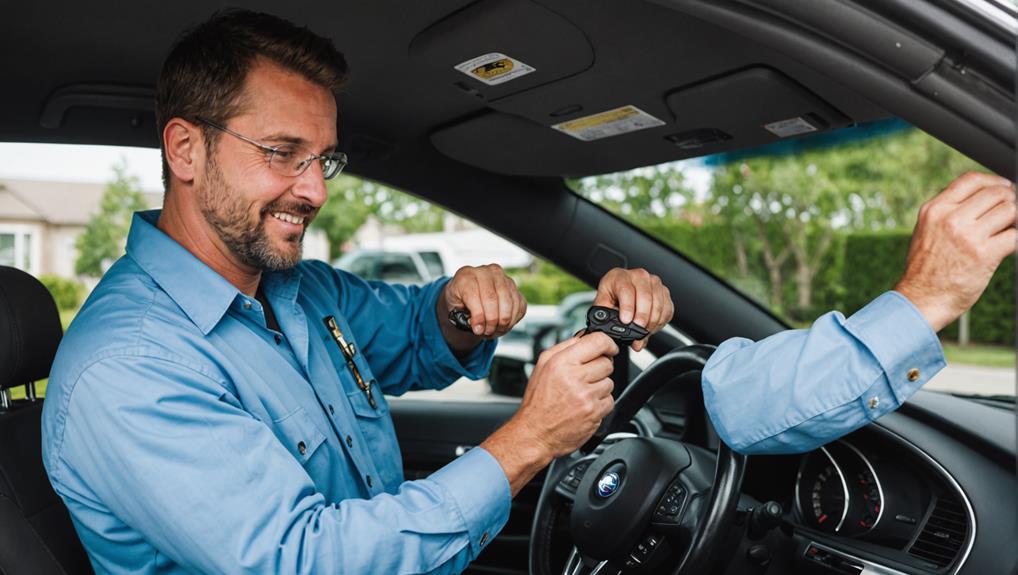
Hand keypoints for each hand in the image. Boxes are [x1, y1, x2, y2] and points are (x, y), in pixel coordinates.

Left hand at [441, 264, 526, 336]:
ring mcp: (503, 278)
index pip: (474, 295)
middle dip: (490, 322)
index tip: (478, 330)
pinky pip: (519, 306)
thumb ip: (462, 317)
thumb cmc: (460, 299)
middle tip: (486, 332)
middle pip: (493, 300)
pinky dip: (512, 320)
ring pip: (509, 304)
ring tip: (493, 330)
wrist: (469, 292)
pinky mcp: (514, 287)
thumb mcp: (453, 307)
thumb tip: (478, 327)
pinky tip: (502, 324)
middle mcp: (486, 272)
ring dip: (503, 323)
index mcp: (466, 275)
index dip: (478, 316)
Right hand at [515, 333, 618, 457]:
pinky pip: (609, 400)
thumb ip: (565, 347)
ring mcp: (586, 396)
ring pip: (609, 382)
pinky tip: (585, 405)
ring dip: (599, 386)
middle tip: (585, 376)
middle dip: (599, 368)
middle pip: (607, 363)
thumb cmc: (538, 401)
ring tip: (582, 393)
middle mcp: (574, 378)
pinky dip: (600, 403)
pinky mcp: (594, 412)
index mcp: (561, 362)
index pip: (598, 342)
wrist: (535, 433)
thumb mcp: (543, 366)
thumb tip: (585, 337)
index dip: (608, 343)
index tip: (609, 348)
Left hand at [593, 267, 673, 350]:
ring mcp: (654, 282)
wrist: (622, 290)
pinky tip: (652, 327)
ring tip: (643, 332)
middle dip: (642, 317)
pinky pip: (667, 309)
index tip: (626, 321)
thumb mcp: (603, 303)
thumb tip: (611, 331)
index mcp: (620, 276)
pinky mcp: (664, 291)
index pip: (626, 290)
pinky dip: (661, 321)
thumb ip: (605, 316)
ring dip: (652, 321)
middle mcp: (639, 276)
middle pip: (645, 296)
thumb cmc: (612, 295)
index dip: (627, 307)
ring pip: (658, 303)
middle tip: (638, 330)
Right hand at [895, 172, 1015, 331]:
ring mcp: (968, 236)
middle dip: (1008, 202)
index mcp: (934, 209)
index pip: (971, 180)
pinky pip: (1014, 235)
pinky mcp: (985, 254)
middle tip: (1008, 215)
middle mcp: (950, 218)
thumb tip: (982, 198)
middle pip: (995, 193)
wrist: (922, 299)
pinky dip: (1015, 239)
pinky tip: (1007, 247)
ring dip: (1013, 221)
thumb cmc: (926, 268)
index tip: (1003, 189)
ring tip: (1005, 231)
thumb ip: (948, 212)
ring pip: (1009, 211)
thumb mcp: (926, 230)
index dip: (993, 181)